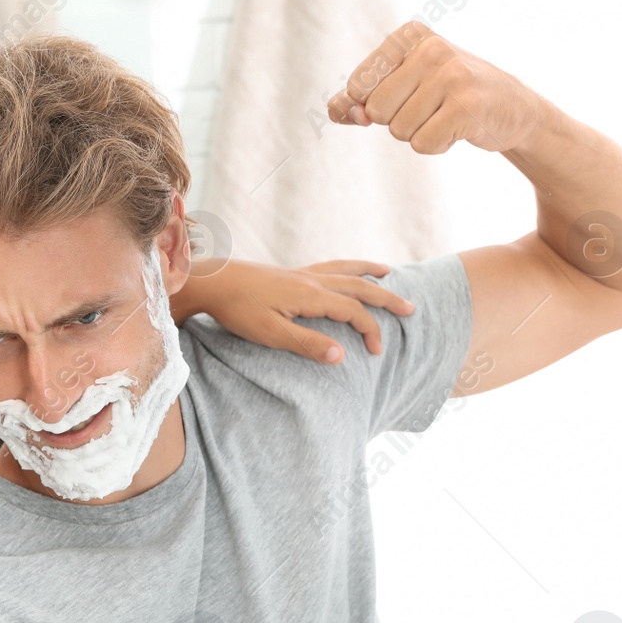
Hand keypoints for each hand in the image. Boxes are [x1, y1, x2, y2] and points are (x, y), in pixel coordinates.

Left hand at [182, 259, 412, 362]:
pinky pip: (328, 266)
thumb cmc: (237, 310)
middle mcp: (311, 279)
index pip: (353, 312)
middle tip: (410, 308)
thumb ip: (307, 344)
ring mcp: (300, 273)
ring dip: (369, 272)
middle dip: (386, 298)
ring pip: (345, 269)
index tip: (377, 352)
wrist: (211, 282)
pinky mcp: (289, 273)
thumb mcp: (270, 333)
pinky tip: (345, 271)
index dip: (370, 331)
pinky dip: (346, 266)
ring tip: (388, 272)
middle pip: (358, 286)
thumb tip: (342, 357)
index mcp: (310, 295)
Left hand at [327, 22, 542, 154]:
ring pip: (399, 130)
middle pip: (376, 110)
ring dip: (418, 134)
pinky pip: (422, 144)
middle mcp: (431, 49)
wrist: (510, 108)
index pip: (356, 86)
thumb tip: (337, 109)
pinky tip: (458, 128)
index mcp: (409, 37)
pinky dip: (436, 146)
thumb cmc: (445, 96)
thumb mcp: (400, 86)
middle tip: (429, 107)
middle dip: (397, 121)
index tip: (400, 98)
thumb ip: (358, 98)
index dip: (368, 106)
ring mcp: (452, 75)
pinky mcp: (467, 106)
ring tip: (445, 115)